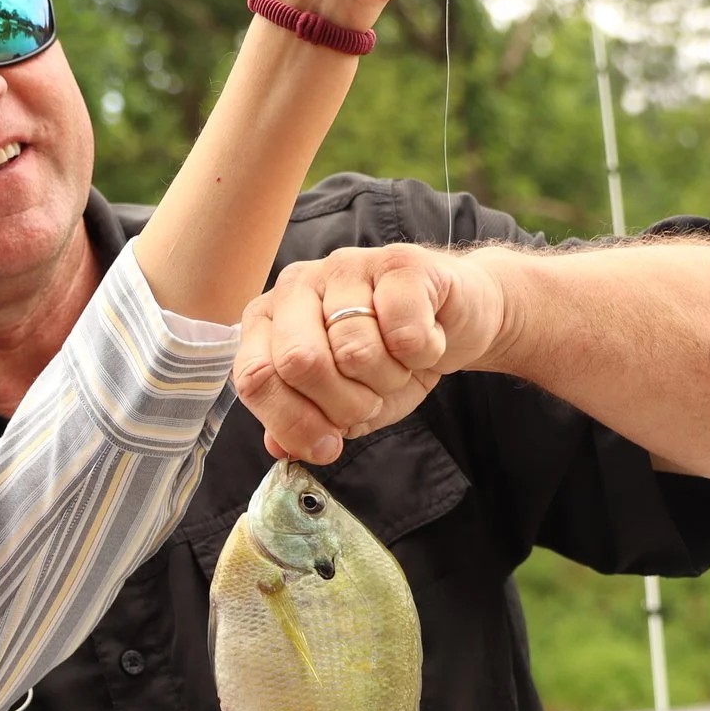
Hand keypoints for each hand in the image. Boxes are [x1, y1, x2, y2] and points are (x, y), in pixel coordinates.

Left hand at [232, 243, 508, 462]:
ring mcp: (345, 267)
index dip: (293, 422)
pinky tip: (425, 340)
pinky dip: (422, 355)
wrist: (455, 323)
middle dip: (342, 403)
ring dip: (388, 379)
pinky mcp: (398, 263)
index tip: (328, 445)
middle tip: (371, 400)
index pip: (254, 377)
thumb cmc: (388, 360)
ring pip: (355, 352)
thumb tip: (281, 448)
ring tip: (400, 363)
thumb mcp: (341, 404)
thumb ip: (303, 423)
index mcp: (266, 321)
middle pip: (298, 362)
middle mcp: (296, 287)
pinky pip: (404, 334)